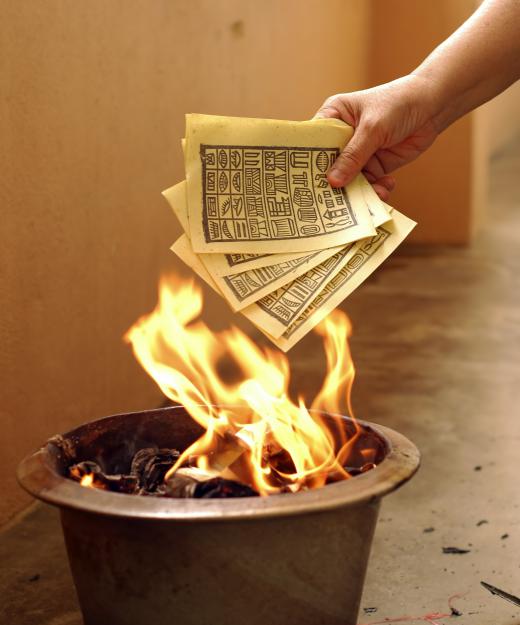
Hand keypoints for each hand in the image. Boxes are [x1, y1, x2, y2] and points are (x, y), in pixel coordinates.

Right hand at [314, 75, 441, 200]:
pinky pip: (369, 184)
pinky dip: (377, 190)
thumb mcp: (373, 128)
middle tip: (335, 202)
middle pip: (330, 167)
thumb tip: (333, 182)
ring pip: (350, 180)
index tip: (306, 184)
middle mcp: (341, 137)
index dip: (309, 163)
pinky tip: (386, 188)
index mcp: (333, 117)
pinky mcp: (374, 166)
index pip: (313, 143)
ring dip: (360, 190)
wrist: (433, 106)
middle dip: (335, 183)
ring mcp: (358, 154)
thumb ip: (353, 156)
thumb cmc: (398, 104)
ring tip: (371, 196)